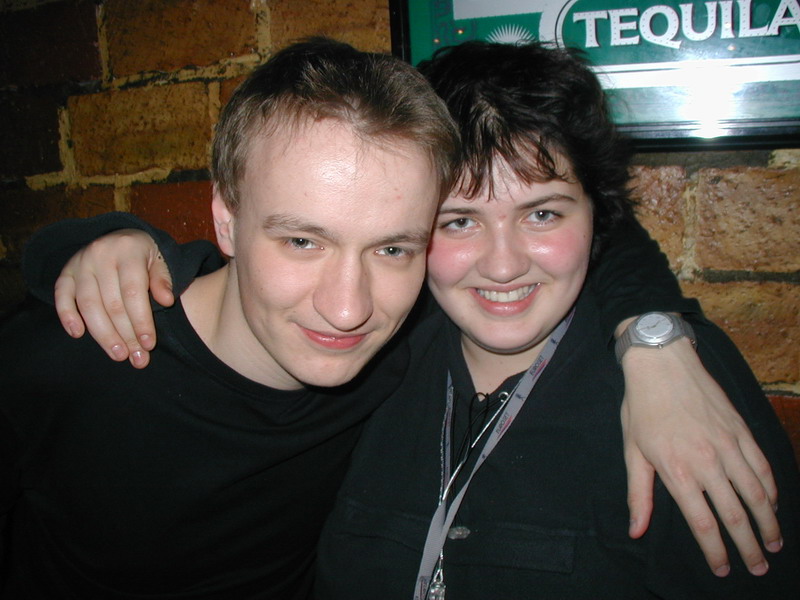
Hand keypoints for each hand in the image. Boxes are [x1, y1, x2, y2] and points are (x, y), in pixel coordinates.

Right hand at [54, 229, 173, 367]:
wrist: (120, 237)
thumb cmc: (144, 255)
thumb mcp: (160, 260)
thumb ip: (163, 280)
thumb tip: (166, 301)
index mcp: (128, 250)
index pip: (134, 292)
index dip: (141, 321)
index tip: (149, 344)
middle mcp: (101, 254)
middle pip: (112, 303)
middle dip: (126, 335)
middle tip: (136, 358)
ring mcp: (80, 262)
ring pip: (89, 305)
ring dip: (103, 334)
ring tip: (118, 354)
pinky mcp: (66, 272)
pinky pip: (61, 295)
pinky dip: (67, 316)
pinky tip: (78, 334)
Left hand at [620, 337, 780, 576]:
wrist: (662, 363)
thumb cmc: (641, 407)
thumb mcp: (633, 451)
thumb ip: (638, 495)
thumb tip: (636, 531)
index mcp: (678, 470)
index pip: (704, 524)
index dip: (715, 552)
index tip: (723, 569)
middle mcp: (708, 461)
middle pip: (736, 515)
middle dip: (749, 546)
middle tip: (758, 567)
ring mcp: (729, 445)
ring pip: (757, 493)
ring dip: (768, 522)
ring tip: (774, 543)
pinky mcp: (742, 430)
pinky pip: (763, 466)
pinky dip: (771, 489)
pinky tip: (771, 503)